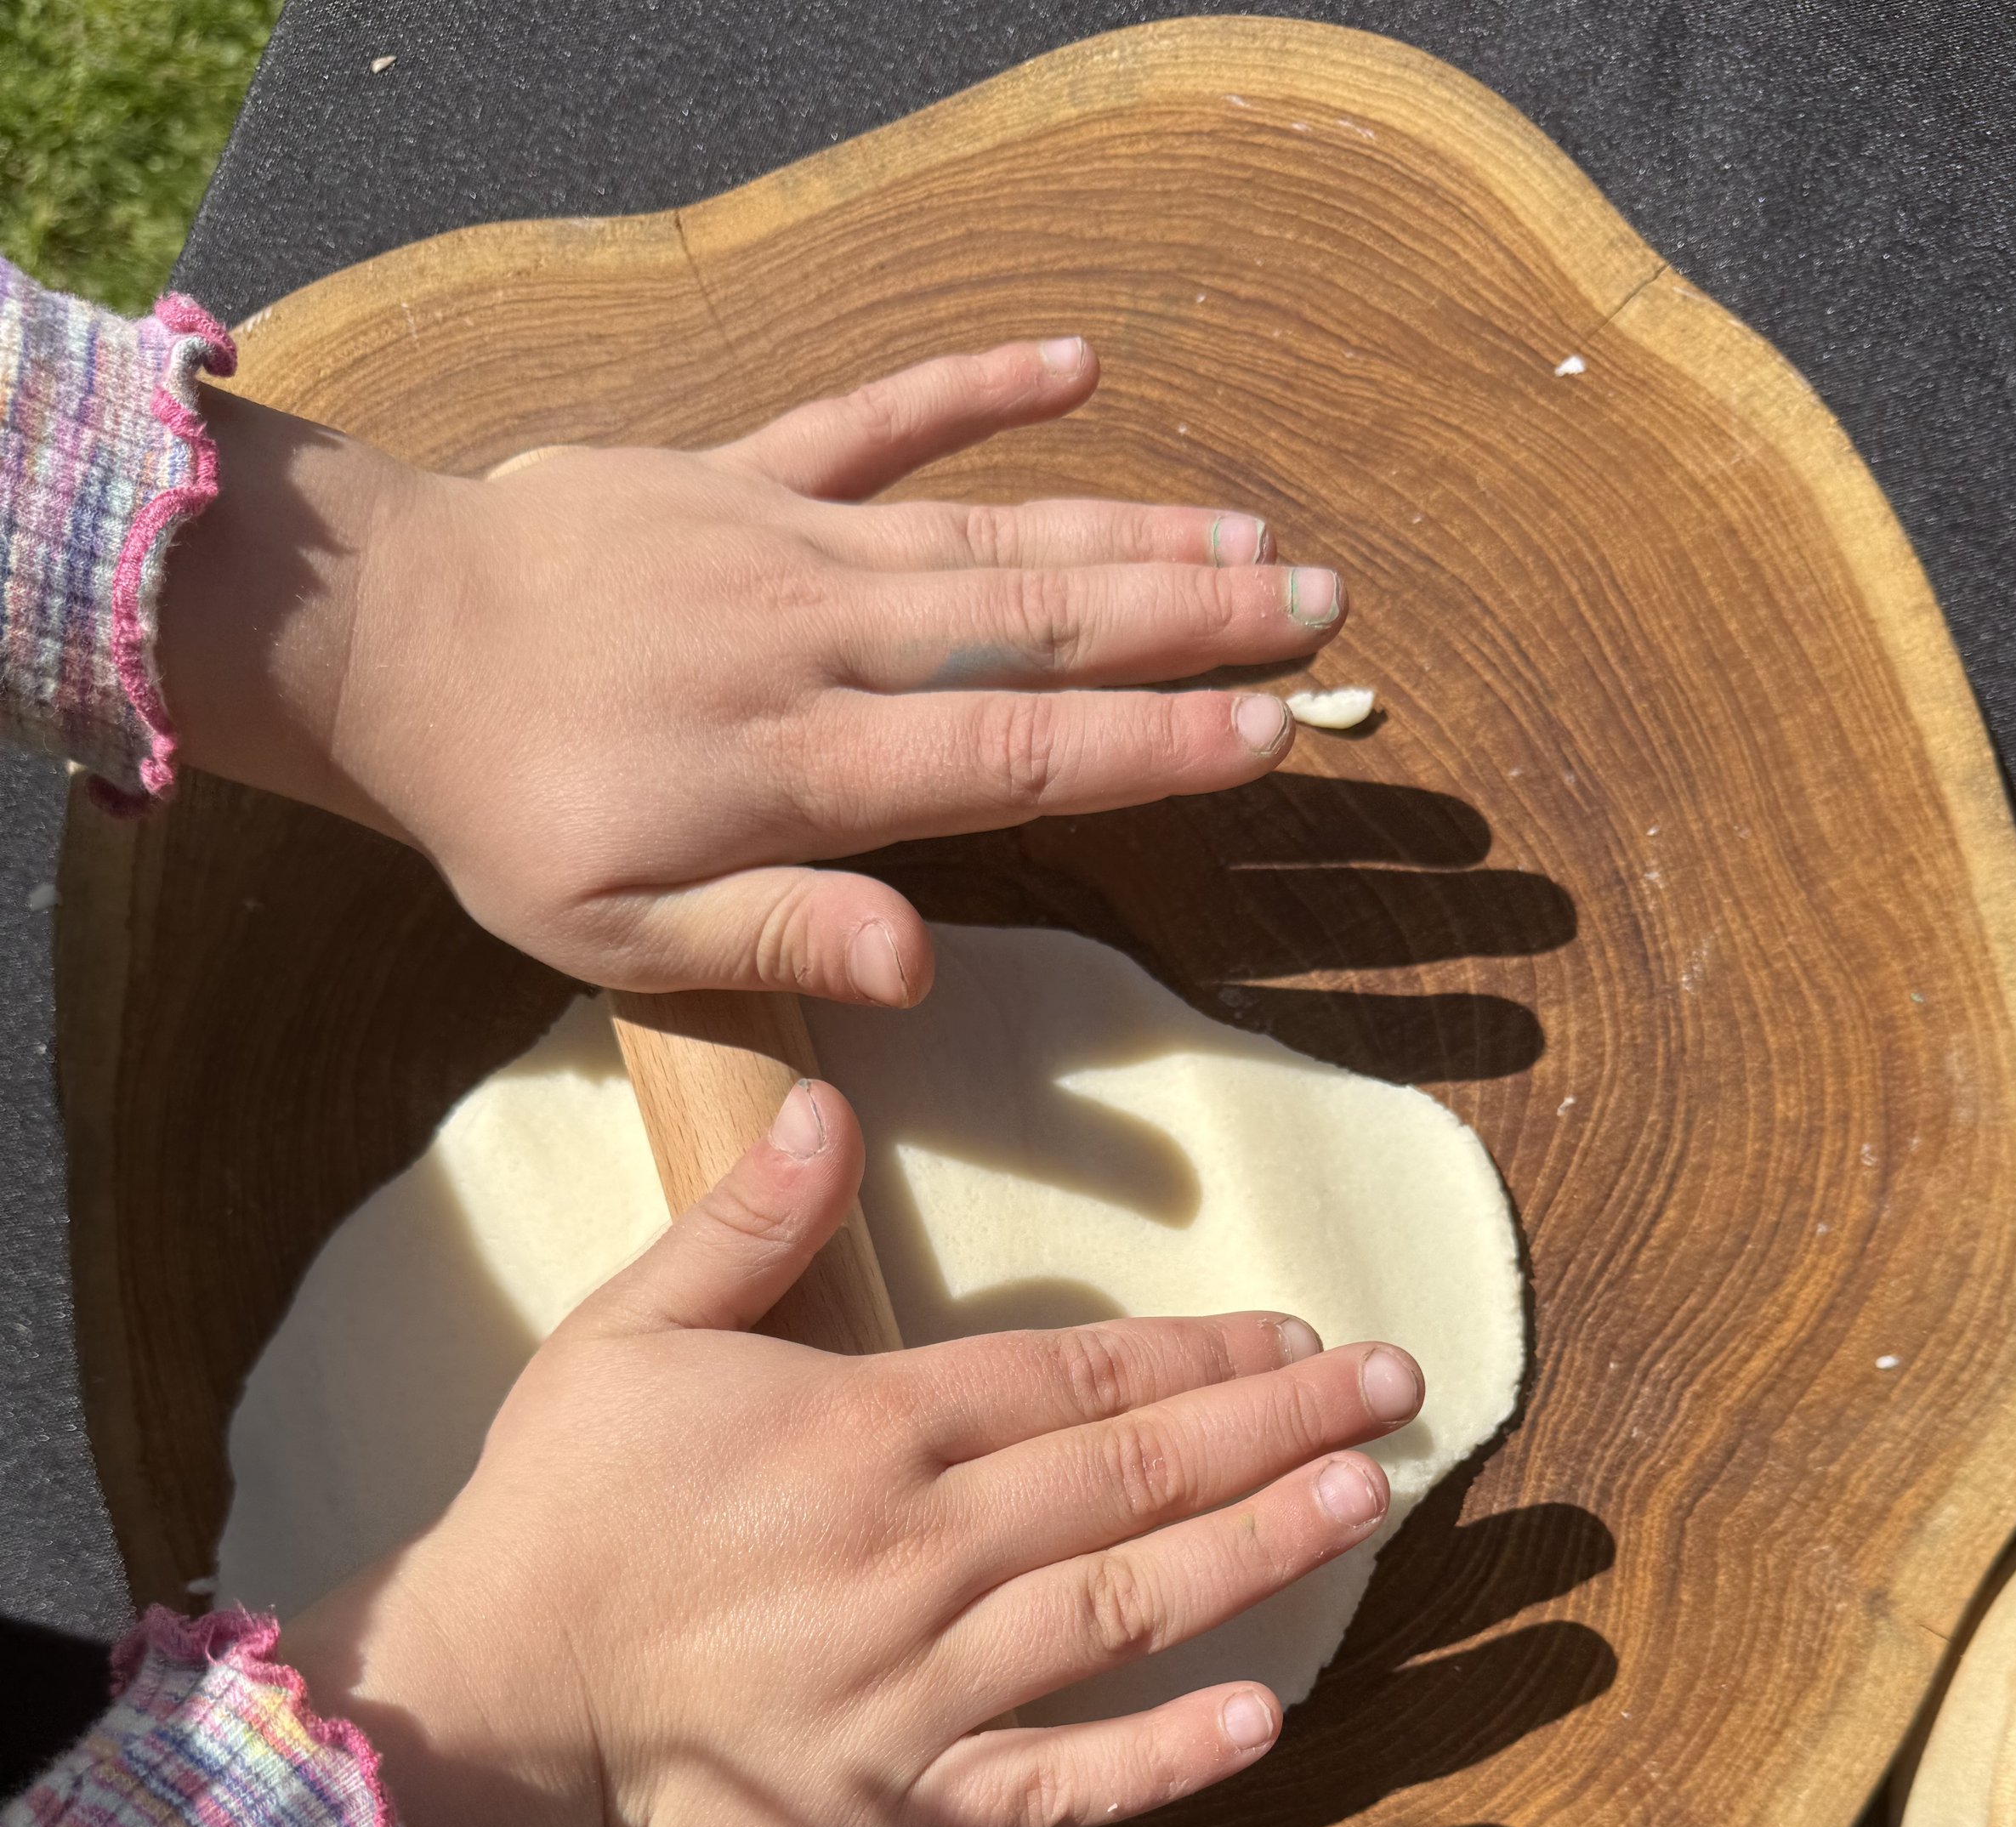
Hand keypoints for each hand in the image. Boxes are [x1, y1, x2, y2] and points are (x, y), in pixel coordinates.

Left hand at [159, 338, 1346, 1005]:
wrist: (383, 645)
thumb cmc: (512, 816)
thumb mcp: (618, 937)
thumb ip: (774, 940)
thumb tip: (918, 965)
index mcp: (799, 767)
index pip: (1013, 754)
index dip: (1149, 744)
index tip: (1267, 734)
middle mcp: (816, 639)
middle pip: (1035, 626)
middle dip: (1189, 623)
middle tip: (1318, 610)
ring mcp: (783, 538)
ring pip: (986, 529)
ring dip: (1127, 532)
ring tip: (1250, 538)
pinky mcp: (739, 471)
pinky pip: (872, 417)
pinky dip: (969, 385)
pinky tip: (1072, 359)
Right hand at [281, 1082, 1420, 1826]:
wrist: (490, 1704)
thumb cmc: (558, 1511)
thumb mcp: (625, 1333)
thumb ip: (744, 1223)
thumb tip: (830, 1105)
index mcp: (862, 1431)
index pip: (1073, 1379)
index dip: (1202, 1353)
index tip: (1299, 1331)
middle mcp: (915, 1551)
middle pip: (1131, 1475)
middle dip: (1278, 1425)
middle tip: (1399, 1391)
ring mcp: (919, 1686)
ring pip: (1125, 1604)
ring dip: (1260, 1549)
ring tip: (1370, 1499)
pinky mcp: (907, 1802)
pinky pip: (1058, 1781)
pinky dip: (1161, 1754)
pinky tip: (1262, 1716)